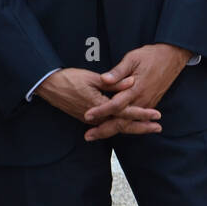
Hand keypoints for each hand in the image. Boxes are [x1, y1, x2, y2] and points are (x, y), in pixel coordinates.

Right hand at [35, 68, 161, 136]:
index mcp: (99, 105)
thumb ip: (113, 82)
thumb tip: (131, 82)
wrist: (49, 86)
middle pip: (123, 125)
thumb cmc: (69, 78)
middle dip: (141, 127)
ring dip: (132, 128)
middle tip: (158, 128)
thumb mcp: (92, 77)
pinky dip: (120, 126)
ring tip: (147, 128)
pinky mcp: (87, 118)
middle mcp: (96, 117)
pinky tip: (127, 126)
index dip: (141, 113)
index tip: (156, 115)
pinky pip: (107, 125)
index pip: (125, 111)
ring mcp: (91, 120)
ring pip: (115, 127)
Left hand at [82, 44, 191, 140]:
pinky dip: (123, 127)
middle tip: (88, 136)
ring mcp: (147, 104)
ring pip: (128, 124)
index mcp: (136, 88)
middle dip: (104, 130)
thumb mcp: (132, 58)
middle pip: (121, 121)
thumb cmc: (150, 56)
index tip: (87, 115)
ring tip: (96, 135)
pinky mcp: (149, 105)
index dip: (101, 111)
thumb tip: (104, 79)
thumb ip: (118, 72)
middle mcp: (142, 100)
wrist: (171, 58)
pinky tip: (112, 129)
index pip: (116, 105)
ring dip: (112, 130)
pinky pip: (134, 120)